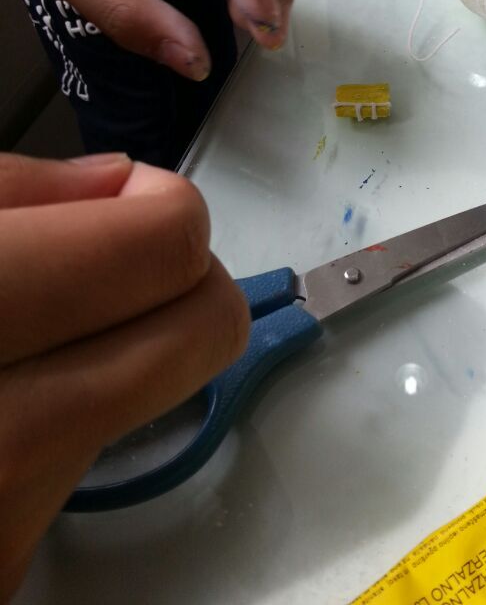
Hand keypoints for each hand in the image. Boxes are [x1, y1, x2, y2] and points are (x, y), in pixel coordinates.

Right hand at [0, 152, 249, 598]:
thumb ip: (14, 191)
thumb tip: (117, 182)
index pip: (168, 245)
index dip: (160, 204)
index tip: (124, 198)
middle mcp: (8, 430)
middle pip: (212, 326)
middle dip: (183, 274)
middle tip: (110, 259)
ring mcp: (16, 513)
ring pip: (166, 390)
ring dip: (136, 337)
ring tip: (54, 321)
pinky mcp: (15, 555)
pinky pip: (101, 450)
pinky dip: (84, 401)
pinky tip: (19, 385)